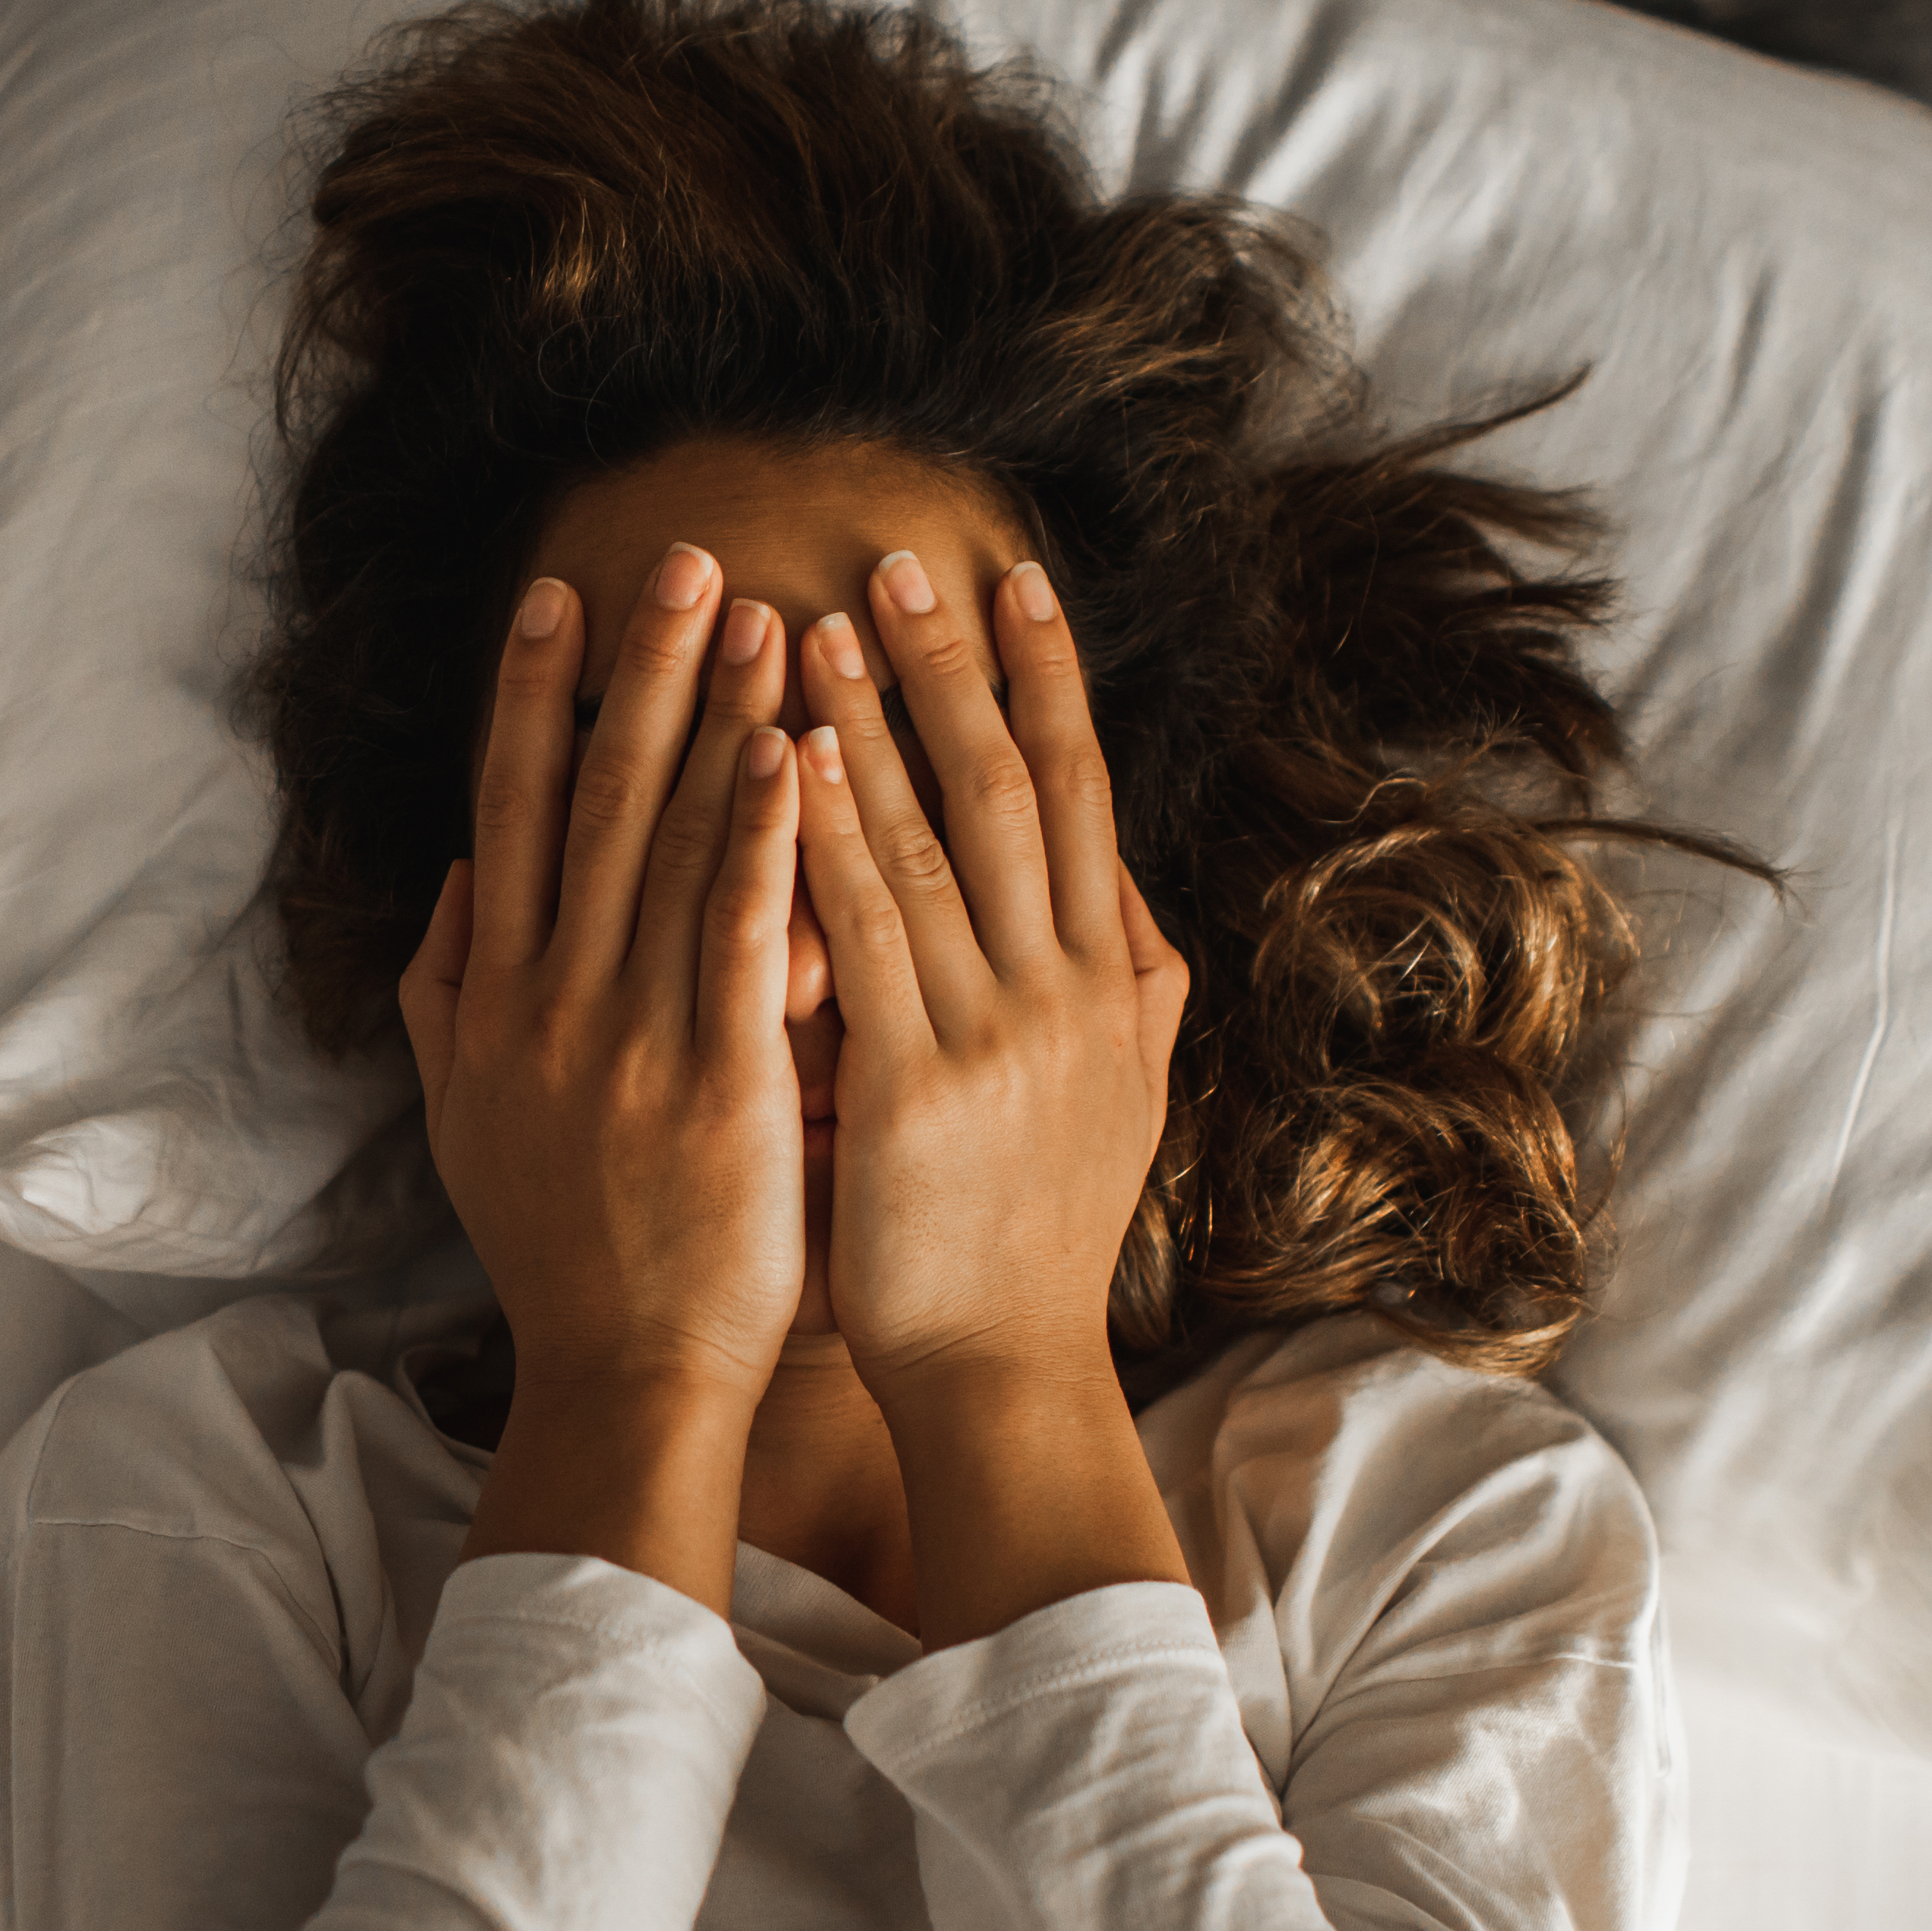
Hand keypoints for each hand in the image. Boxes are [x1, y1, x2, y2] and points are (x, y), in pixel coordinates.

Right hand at [400, 542, 810, 1413]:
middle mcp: (553, 998)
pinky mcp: (719, 1082)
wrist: (622, 1374)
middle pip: (590, 799)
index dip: (530, 696)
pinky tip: (792, 752)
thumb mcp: (467, 1120)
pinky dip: (762, 838)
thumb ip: (449, 999)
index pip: (511, 812)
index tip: (558, 597)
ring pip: (671, 846)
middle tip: (683, 557)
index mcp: (499, 998)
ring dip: (717, 718)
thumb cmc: (561, 1253)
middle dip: (639, 669)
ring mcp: (632, 1036)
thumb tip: (457, 887)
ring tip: (762, 612)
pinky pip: (741, 935)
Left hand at [790, 549, 1191, 1405]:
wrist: (1006, 1371)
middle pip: (1016, 788)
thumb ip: (1132, 996)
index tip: (1017, 582)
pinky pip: (870, 938)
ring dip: (876, 724)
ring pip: (936, 843)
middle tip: (904, 559)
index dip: (1051, 683)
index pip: (1083, 795)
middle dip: (958, 668)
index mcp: (1107, 982)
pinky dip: (834, 840)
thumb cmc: (1037, 1241)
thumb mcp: (1120, 1104)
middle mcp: (1067, 990)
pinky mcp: (918, 1088)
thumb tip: (1137, 907)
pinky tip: (794, 760)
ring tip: (818, 623)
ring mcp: (997, 1035)